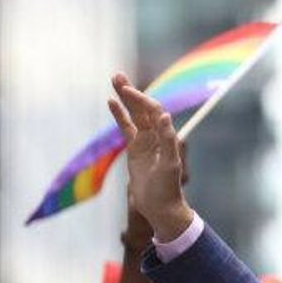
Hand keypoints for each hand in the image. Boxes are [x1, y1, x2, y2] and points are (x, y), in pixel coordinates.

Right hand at [108, 73, 193, 239]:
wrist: (161, 207)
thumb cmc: (168, 188)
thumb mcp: (170, 164)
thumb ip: (168, 140)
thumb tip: (165, 116)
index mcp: (167, 137)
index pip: (153, 111)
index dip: (142, 100)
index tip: (128, 92)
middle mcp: (157, 136)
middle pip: (143, 108)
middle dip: (131, 92)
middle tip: (117, 75)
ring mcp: (145, 141)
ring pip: (134, 114)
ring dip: (125, 98)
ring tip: (115, 80)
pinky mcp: (135, 149)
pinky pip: (126, 128)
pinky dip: (119, 115)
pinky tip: (111, 102)